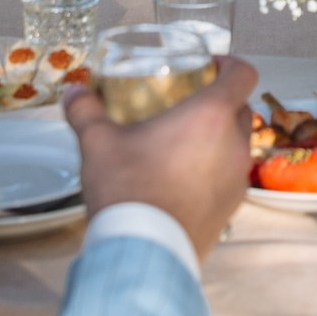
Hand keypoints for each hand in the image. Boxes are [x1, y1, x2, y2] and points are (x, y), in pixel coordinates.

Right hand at [65, 55, 258, 259]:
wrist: (145, 252)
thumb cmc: (127, 189)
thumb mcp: (98, 144)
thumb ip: (85, 112)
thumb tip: (72, 93)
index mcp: (211, 115)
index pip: (244, 73)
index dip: (231, 64)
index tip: (211, 65)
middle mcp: (234, 143)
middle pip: (241, 108)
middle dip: (221, 101)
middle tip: (189, 103)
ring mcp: (237, 177)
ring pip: (239, 142)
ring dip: (220, 136)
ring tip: (184, 141)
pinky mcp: (233, 205)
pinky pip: (231, 174)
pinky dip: (216, 167)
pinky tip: (183, 177)